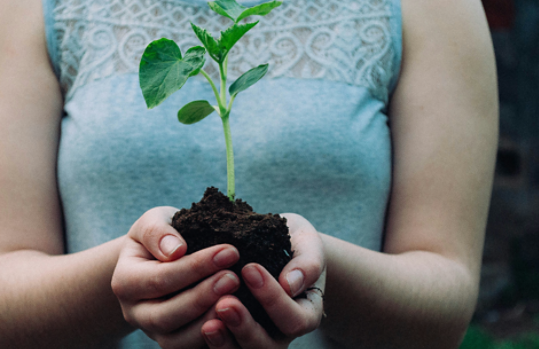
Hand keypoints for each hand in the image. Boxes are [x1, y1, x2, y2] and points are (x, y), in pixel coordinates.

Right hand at [111, 207, 240, 347]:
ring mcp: (153, 332)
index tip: (230, 251)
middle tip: (234, 278)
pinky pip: (191, 348)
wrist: (158, 259)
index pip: (160, 278)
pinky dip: (213, 339)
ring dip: (208, 321)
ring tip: (237, 299)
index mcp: (125, 281)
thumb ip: (158, 232)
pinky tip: (236, 320)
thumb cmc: (161, 237)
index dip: (196, 267)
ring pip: (177, 341)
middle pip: (166, 315)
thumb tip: (176, 249)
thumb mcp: (153, 222)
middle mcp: (135, 312)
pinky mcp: (174, 341)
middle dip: (203, 297)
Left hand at [200, 213, 325, 348]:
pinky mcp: (233, 338)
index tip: (250, 268)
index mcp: (305, 313)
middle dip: (245, 327)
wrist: (275, 244)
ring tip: (208, 325)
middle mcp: (282, 334)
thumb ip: (307, 263)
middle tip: (225, 303)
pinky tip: (200, 327)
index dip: (273, 299)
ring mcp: (256, 339)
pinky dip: (212, 343)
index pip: (294, 319)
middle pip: (267, 347)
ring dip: (225, 343)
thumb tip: (290, 285)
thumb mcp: (306, 243)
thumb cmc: (294, 242)